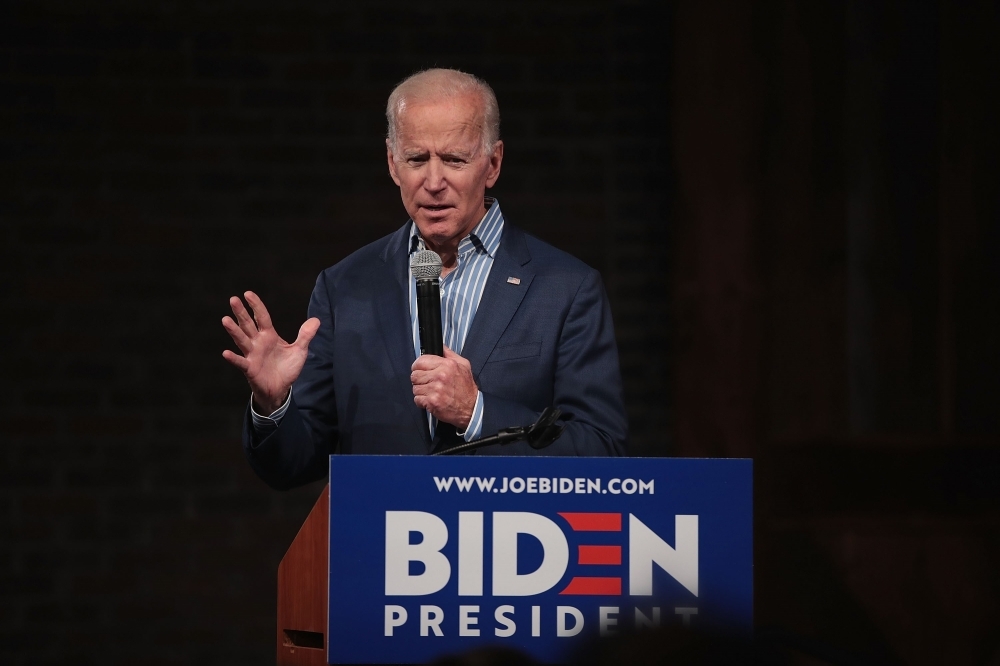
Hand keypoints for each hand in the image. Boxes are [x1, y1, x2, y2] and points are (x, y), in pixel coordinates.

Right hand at [221, 291, 319, 413]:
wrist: (281, 388)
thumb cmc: (287, 368)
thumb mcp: (300, 350)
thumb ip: (305, 335)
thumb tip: (316, 319)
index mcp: (269, 336)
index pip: (262, 317)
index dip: (256, 306)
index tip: (248, 293)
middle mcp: (258, 343)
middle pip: (248, 324)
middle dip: (241, 312)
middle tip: (233, 299)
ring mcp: (252, 355)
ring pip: (242, 340)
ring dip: (234, 331)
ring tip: (225, 320)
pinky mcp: (250, 369)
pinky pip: (241, 362)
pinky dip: (234, 358)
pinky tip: (226, 353)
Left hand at [410, 346, 477, 429]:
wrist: (471, 408)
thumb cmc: (466, 388)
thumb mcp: (463, 365)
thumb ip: (449, 354)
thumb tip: (439, 346)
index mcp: (447, 365)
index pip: (420, 361)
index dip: (418, 366)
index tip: (421, 370)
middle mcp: (440, 376)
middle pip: (415, 375)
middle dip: (419, 379)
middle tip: (427, 383)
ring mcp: (435, 389)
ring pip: (415, 388)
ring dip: (421, 391)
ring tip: (431, 392)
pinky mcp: (432, 402)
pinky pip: (417, 399)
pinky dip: (422, 401)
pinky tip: (431, 399)